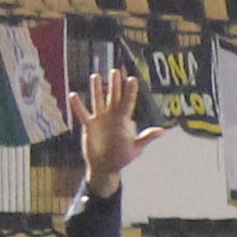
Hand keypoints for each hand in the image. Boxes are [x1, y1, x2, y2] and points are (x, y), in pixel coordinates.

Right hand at [65, 64, 144, 191]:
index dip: (129, 91)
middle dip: (114, 84)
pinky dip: (78, 106)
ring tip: (96, 75)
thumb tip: (163, 131)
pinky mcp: (89, 125)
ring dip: (96, 89)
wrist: (106, 166)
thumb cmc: (122, 157)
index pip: (127, 102)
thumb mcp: (136, 148)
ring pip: (98, 100)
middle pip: (113, 97)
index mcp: (124, 120)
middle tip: (115, 70)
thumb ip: (147, 137)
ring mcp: (100, 119)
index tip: (132, 79)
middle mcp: (112, 116)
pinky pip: (83, 113)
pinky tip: (74, 95)